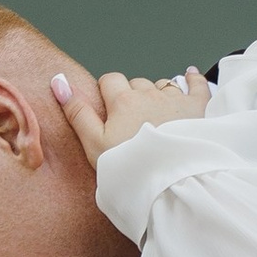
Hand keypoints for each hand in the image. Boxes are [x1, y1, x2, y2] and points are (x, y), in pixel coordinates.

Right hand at [52, 65, 209, 170]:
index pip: (110, 80)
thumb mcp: (94, 143)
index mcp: (123, 101)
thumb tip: (59, 82)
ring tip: (156, 114)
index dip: (107, 91)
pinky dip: (192, 79)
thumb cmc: (132, 166)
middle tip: (132, 119)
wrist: (170, 180)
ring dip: (158, 94)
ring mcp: (174, 99)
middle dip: (133, 95)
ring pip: (162, 85)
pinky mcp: (197, 107)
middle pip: (137, 84)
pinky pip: (196, 84)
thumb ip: (77, 112)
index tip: (108, 107)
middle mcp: (149, 94)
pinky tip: (190, 77)